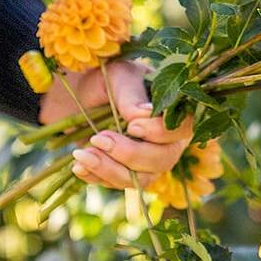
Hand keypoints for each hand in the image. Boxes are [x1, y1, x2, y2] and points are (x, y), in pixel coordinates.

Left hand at [36, 59, 192, 189]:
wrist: (80, 94)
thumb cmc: (106, 79)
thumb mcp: (118, 76)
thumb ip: (131, 94)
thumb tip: (143, 114)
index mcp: (174, 111)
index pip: (181, 130)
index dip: (159, 133)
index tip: (131, 125)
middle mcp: (168, 140)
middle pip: (164, 159)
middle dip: (131, 154)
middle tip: (98, 139)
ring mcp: (148, 161)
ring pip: (141, 180)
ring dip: (110, 170)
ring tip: (81, 154)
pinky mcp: (126, 173)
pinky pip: (117, 184)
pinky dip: (96, 177)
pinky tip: (78, 165)